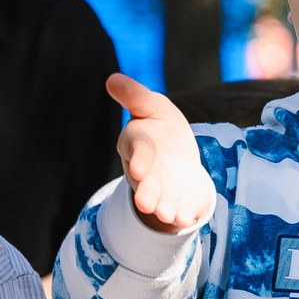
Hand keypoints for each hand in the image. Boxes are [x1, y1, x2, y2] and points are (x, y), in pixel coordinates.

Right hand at [107, 73, 215, 232]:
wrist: (178, 159)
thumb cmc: (161, 129)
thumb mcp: (153, 107)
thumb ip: (135, 97)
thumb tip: (112, 79)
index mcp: (137, 144)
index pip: (138, 150)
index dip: (139, 159)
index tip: (139, 169)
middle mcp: (145, 172)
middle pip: (144, 184)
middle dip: (145, 193)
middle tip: (146, 204)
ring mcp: (160, 190)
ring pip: (159, 202)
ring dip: (162, 209)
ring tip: (167, 215)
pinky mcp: (177, 203)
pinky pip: (178, 211)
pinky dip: (182, 216)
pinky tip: (187, 219)